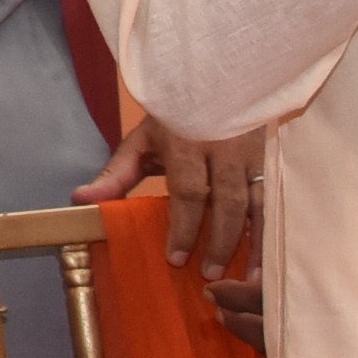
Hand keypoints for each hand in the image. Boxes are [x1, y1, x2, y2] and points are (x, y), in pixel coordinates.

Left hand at [75, 105, 264, 280]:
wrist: (218, 82)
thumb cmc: (174, 120)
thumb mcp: (141, 141)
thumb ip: (116, 174)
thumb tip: (80, 199)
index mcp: (187, 143)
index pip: (188, 190)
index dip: (184, 227)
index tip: (176, 258)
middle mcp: (224, 149)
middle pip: (228, 201)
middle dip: (220, 240)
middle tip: (209, 275)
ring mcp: (253, 155)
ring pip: (258, 202)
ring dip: (253, 241)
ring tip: (247, 276)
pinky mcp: (272, 161)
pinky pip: (276, 199)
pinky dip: (272, 230)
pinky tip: (270, 256)